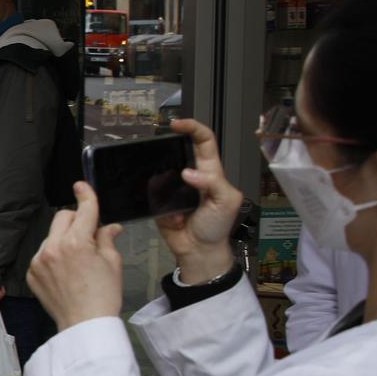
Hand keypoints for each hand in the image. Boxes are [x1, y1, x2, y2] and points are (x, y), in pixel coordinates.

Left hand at [28, 183, 125, 329]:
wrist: (84, 325)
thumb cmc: (102, 298)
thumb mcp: (113, 263)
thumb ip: (107, 239)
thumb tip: (108, 227)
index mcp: (76, 243)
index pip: (83, 210)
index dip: (85, 195)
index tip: (82, 186)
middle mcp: (53, 248)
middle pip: (62, 217)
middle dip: (76, 220)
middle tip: (89, 234)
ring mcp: (39, 261)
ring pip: (51, 235)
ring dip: (64, 239)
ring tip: (79, 260)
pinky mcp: (32, 273)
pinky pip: (43, 254)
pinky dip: (54, 256)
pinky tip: (66, 271)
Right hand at [157, 118, 243, 282]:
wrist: (199, 251)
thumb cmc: (217, 226)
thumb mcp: (226, 202)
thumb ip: (213, 183)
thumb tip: (187, 173)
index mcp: (210, 172)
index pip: (204, 141)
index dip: (192, 128)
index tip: (177, 124)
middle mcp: (190, 175)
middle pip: (178, 151)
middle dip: (167, 148)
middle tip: (157, 148)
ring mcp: (173, 188)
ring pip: (160, 169)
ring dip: (158, 174)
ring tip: (162, 187)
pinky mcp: (158, 200)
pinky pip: (150, 191)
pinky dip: (152, 196)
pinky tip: (162, 206)